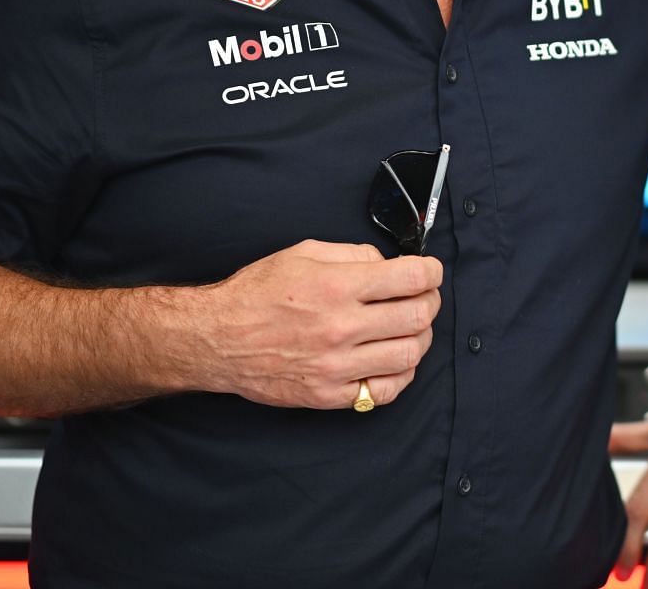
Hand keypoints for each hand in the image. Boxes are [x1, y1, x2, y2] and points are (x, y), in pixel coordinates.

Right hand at [193, 239, 440, 409]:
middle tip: (424, 297)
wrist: (217, 339)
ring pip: (408, 355)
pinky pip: (383, 391)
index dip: (431, 272)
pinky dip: (401, 375)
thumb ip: (352, 254)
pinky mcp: (328, 395)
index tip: (430, 271)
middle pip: (418, 316)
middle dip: (431, 302)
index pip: (411, 278)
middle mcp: (341, 327)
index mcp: (337, 286)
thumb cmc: (257, 293)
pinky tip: (395, 360)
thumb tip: (388, 264)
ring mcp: (336, 365)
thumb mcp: (303, 253)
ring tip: (411, 328)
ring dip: (420, 339)